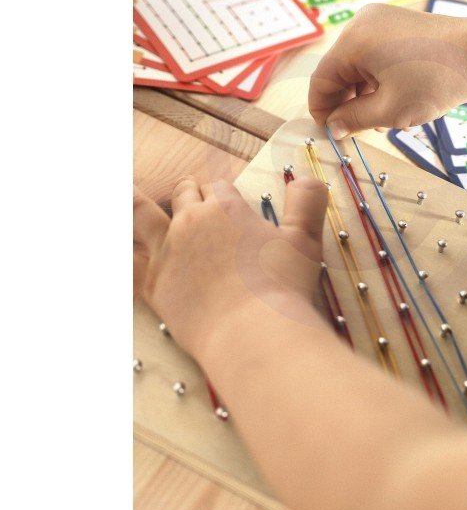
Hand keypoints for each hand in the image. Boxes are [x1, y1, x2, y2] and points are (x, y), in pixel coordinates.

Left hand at [133, 176, 328, 359]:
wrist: (253, 333)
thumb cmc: (282, 288)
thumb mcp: (306, 240)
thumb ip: (308, 202)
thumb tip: (308, 176)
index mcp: (226, 209)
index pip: (220, 188)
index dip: (225, 194)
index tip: (230, 203)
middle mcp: (191, 222)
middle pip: (184, 195)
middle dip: (189, 191)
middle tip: (190, 191)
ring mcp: (166, 252)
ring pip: (141, 214)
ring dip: (132, 199)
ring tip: (122, 189)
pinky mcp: (152, 284)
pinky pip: (126, 261)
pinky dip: (119, 250)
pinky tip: (115, 245)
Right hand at [308, 3, 466, 138]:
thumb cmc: (437, 80)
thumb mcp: (389, 110)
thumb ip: (354, 120)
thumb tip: (333, 128)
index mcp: (353, 41)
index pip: (321, 80)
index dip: (322, 111)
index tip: (331, 133)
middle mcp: (362, 24)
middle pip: (339, 71)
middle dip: (346, 103)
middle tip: (357, 132)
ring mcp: (381, 21)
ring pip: (358, 66)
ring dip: (363, 95)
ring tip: (380, 121)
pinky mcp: (398, 24)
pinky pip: (376, 56)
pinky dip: (378, 80)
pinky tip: (392, 102)